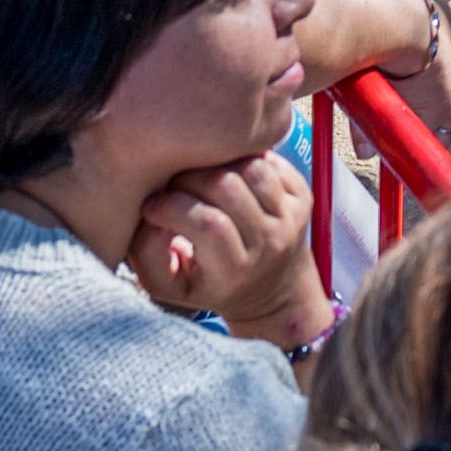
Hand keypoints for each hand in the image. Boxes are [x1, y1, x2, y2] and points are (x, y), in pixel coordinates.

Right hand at [127, 155, 322, 348]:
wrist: (273, 290)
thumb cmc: (209, 283)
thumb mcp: (169, 285)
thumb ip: (147, 254)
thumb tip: (151, 214)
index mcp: (235, 271)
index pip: (207, 224)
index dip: (170, 206)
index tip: (152, 207)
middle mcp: (270, 245)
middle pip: (227, 187)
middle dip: (188, 178)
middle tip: (173, 187)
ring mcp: (291, 218)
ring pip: (251, 168)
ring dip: (217, 164)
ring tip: (199, 178)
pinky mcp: (303, 196)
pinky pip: (271, 161)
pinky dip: (243, 159)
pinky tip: (226, 174)